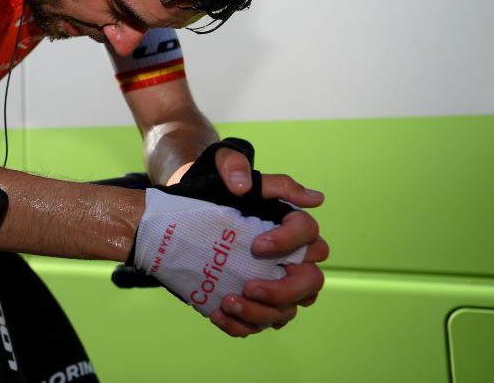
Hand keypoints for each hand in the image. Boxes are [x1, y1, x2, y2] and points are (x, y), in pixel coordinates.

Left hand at [210, 146, 327, 336]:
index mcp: (289, 223)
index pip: (309, 233)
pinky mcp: (256, 300)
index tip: (256, 245)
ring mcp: (276, 281)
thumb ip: (240, 168)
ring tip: (228, 303)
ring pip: (290, 309)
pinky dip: (243, 325)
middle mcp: (291, 256)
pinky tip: (217, 314)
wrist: (182, 211)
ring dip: (262, 313)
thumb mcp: (222, 167)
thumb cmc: (211, 186)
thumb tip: (281, 192)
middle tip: (249, 286)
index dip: (288, 242)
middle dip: (283, 290)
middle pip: (311, 281)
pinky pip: (262, 322)